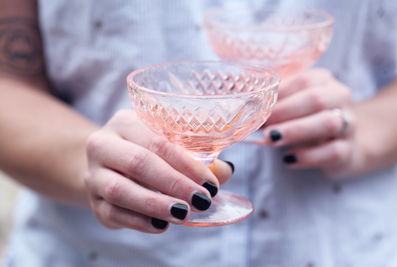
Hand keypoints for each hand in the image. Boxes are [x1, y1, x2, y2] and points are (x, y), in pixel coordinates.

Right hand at [84, 110, 232, 232]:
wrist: (105, 163)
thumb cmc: (143, 151)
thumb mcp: (165, 144)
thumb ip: (195, 156)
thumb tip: (225, 170)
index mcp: (125, 122)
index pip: (158, 142)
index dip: (187, 164)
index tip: (211, 184)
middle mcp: (103, 144)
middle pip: (138, 163)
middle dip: (174, 184)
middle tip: (201, 201)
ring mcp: (93, 174)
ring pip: (120, 191)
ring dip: (155, 205)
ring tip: (183, 214)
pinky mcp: (92, 201)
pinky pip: (113, 214)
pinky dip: (139, 222)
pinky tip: (161, 225)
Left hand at [263, 68, 360, 178]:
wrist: (344, 143)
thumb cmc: (308, 119)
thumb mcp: (292, 106)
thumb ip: (273, 103)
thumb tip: (244, 109)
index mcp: (324, 81)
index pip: (304, 80)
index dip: (278, 93)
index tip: (255, 107)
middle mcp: (340, 98)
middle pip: (316, 99)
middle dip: (285, 112)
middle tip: (261, 124)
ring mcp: (348, 125)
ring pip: (329, 123)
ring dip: (297, 130)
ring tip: (272, 139)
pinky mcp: (349, 150)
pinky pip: (333, 152)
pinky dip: (309, 157)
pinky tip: (288, 159)